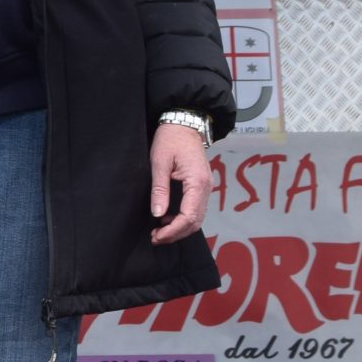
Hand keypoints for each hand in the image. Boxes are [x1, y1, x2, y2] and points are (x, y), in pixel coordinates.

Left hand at [148, 123, 211, 244]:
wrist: (183, 124)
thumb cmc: (170, 140)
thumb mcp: (159, 163)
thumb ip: (159, 189)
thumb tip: (158, 214)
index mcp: (197, 182)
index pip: (189, 216)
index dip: (173, 230)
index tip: (157, 236)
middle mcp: (206, 187)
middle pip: (195, 221)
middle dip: (176, 233)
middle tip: (155, 238)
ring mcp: (206, 187)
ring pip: (197, 218)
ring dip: (179, 228)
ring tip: (159, 232)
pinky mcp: (201, 186)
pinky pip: (195, 209)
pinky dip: (183, 219)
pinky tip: (166, 219)